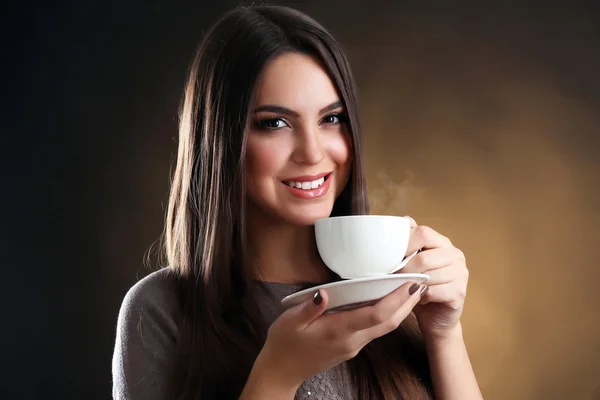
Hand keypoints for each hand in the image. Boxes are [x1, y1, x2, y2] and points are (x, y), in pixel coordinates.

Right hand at [246, 281, 426, 391]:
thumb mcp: (289, 322)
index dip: (396, 300)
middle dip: (407, 303)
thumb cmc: (284, 344)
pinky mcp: (352, 346)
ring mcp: (354, 345)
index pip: (376, 316)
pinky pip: (376, 329)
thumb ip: (308, 308)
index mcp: (339, 331)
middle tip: (420, 282)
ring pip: (385, 327)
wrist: (281, 371)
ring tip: (409, 289)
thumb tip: (323, 293)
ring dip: (401, 309)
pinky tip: (387, 301)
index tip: (409, 284)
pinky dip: (388, 315)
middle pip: (389, 322)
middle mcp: (352, 340)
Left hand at [399, 217, 468, 339]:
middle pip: (425, 257)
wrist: (435, 318)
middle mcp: (455, 255)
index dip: (404, 243)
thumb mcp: (411, 262)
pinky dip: (420, 296)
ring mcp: (461, 274)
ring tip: (402, 288)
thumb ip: (409, 242)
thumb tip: (403, 220)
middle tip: (390, 277)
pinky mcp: (459, 293)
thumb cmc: (419, 286)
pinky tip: (416, 299)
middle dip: (404, 269)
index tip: (388, 256)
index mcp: (443, 243)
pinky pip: (434, 292)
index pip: (424, 233)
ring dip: (411, 283)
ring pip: (429, 275)